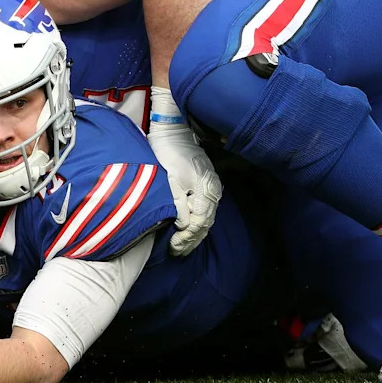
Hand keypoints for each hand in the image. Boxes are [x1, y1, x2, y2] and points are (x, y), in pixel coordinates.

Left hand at [146, 88, 221, 255]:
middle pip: (205, 223)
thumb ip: (178, 204)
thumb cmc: (168, 153)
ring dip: (194, 234)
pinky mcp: (206, 183)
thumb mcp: (170, 180)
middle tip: (177, 252)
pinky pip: (204, 208)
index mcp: (206, 190)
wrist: (173, 131)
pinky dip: (196, 221)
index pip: (199, 223)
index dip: (186, 238)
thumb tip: (184, 225)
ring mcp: (212, 186)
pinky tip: (187, 228)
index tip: (173, 247)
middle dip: (191, 240)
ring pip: (206, 217)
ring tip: (182, 246)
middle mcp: (213, 190)